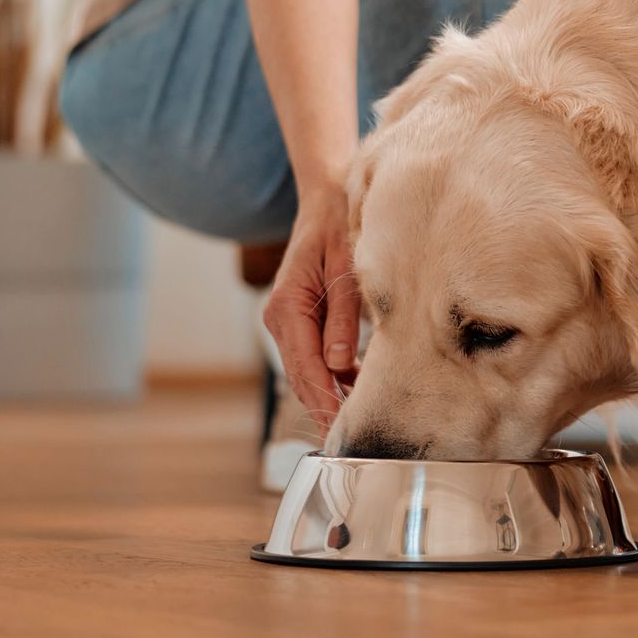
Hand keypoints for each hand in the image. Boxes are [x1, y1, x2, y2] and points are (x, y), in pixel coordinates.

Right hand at [261, 187, 361, 431]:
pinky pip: (312, 355)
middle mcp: (280, 317)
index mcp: (287, 305)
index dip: (324, 398)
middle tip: (351, 439)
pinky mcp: (299, 320)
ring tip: (357, 419)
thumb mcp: (345, 268)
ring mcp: (286, 320)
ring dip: (329, 392)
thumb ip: (344, 317)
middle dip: (324, 406)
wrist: (326, 198)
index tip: (341, 426)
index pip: (305, 365)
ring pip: (306, 369)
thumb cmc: (340, 226)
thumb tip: (339, 365)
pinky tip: (357, 385)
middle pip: (302, 375)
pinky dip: (332, 373)